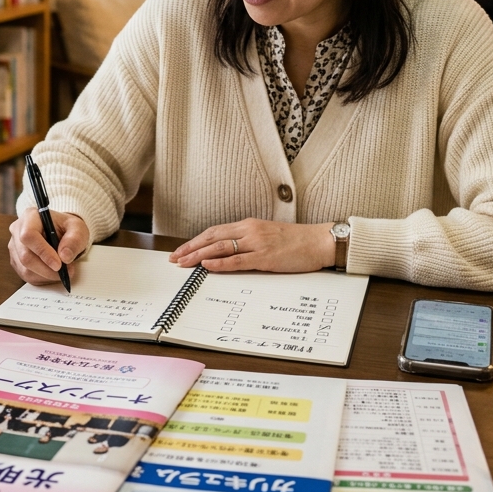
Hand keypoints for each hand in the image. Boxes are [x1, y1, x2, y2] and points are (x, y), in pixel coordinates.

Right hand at [8, 207, 90, 284]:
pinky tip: (53, 273)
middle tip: (65, 271)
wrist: (61, 232)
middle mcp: (17, 230)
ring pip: (25, 269)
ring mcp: (14, 246)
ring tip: (62, 272)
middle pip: (25, 256)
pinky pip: (26, 276)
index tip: (58, 264)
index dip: (43, 252)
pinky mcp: (16, 260)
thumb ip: (74, 239)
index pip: (28, 235)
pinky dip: (42, 279)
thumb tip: (65, 256)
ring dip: (46, 275)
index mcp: (30, 216)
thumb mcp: (77, 228)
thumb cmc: (67, 228)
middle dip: (47, 269)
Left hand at [168, 219, 333, 272]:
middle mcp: (250, 230)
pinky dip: (221, 263)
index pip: (215, 231)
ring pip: (221, 247)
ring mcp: (257, 243)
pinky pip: (238, 260)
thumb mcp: (267, 236)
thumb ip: (248, 241)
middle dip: (191, 248)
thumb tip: (227, 252)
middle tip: (174, 258)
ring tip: (184, 263)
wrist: (318, 241)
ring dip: (199, 255)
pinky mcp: (266, 256)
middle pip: (212, 237)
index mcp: (249, 225)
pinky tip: (207, 266)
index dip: (196, 241)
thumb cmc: (296, 241)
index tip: (181, 250)